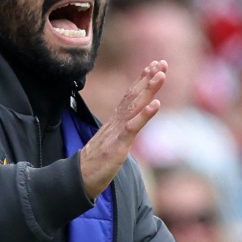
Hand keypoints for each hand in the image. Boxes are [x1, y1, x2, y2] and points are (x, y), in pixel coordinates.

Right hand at [78, 60, 165, 198]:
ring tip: (161, 75)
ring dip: (149, 89)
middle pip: (133, 96)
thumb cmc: (95, 164)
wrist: (79, 179)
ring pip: (134, 106)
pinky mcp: (118, 145)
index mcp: (115, 122)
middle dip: (148, 78)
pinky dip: (145, 115)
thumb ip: (119, 133)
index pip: (129, 97)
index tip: (153, 66)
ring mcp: (116, 132)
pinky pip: (132, 127)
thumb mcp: (110, 144)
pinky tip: (155, 104)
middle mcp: (116, 122)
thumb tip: (127, 128)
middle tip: (162, 63)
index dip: (141, 81)